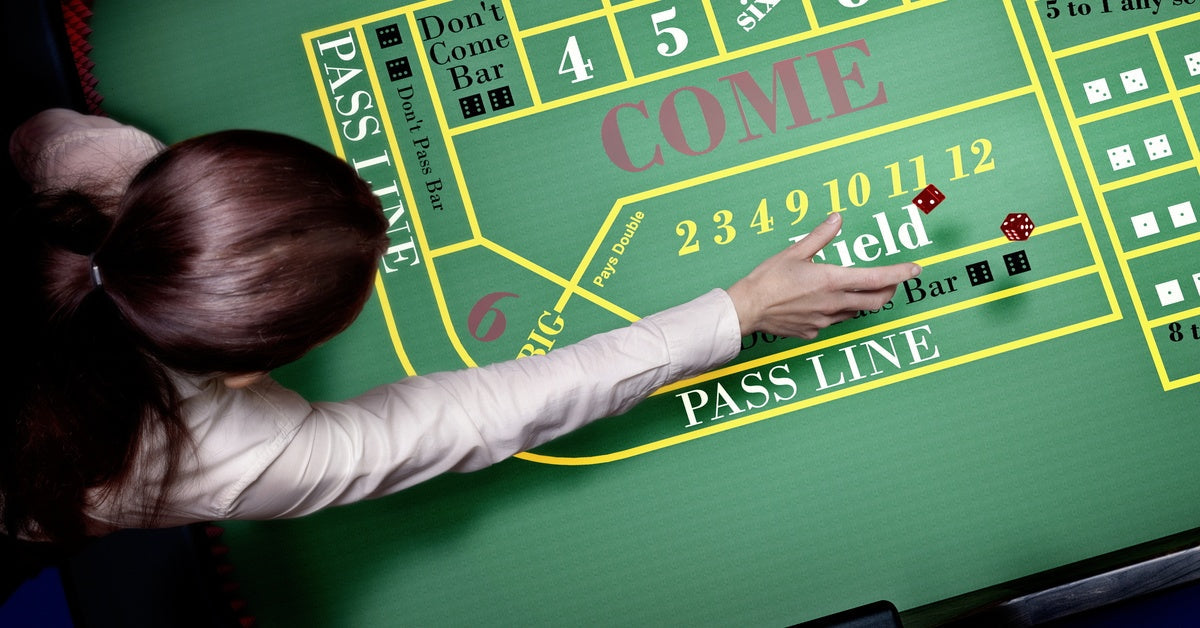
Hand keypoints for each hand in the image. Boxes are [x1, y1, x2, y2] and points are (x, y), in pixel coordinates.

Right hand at [726, 212, 920, 337]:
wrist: (746, 309)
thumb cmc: (767, 280)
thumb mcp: (794, 252)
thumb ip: (820, 236)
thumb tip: (836, 219)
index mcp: (832, 280)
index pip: (877, 278)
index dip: (899, 274)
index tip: (914, 269)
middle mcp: (833, 303)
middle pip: (876, 300)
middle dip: (889, 290)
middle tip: (893, 281)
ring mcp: (824, 320)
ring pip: (856, 311)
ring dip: (864, 301)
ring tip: (858, 290)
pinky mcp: (813, 331)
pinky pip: (833, 321)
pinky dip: (837, 310)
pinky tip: (823, 303)